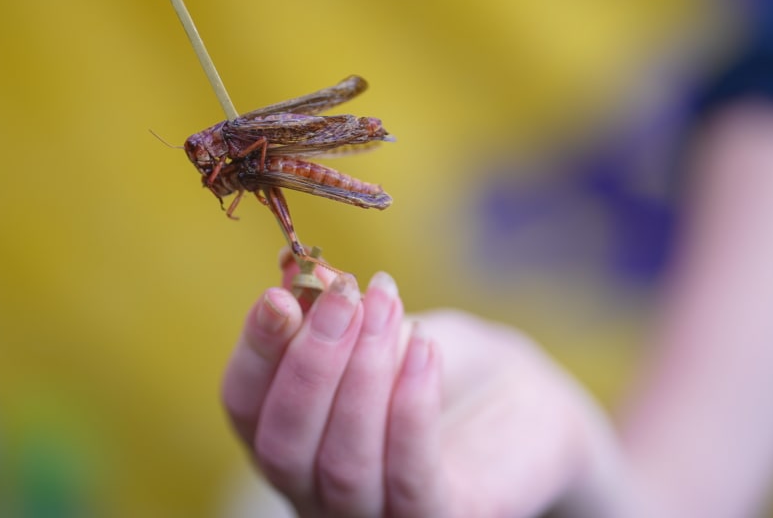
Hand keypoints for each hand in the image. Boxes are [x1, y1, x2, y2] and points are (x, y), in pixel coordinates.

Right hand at [221, 257, 621, 516]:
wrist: (528, 405)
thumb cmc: (441, 365)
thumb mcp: (384, 330)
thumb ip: (340, 317)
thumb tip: (298, 278)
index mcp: (292, 439)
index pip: (245, 408)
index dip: (256, 351)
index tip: (279, 292)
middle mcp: (318, 493)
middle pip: (284, 445)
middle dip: (311, 360)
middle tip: (347, 293)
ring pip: (343, 465)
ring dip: (363, 374)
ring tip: (387, 303)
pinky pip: (412, 477)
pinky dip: (411, 408)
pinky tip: (424, 348)